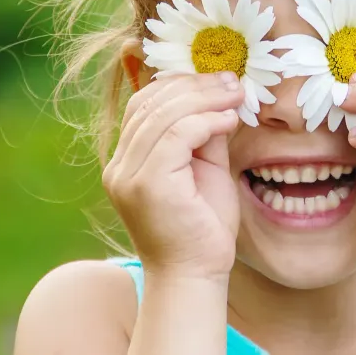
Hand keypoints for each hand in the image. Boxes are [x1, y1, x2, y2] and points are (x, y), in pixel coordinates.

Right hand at [102, 72, 243, 279]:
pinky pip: (175, 135)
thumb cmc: (203, 227)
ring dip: (205, 98)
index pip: (142, 104)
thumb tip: (219, 93)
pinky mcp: (148, 185)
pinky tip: (229, 120)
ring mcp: (129, 176)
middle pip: (150, 103)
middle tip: (232, 81)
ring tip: (235, 95)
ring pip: (164, 116)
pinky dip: (206, 120)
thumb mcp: (204, 167)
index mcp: (127, 161)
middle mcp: (119, 167)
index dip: (179, 83)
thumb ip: (203, 132)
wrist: (196, 276)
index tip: (218, 78)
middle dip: (195, 85)